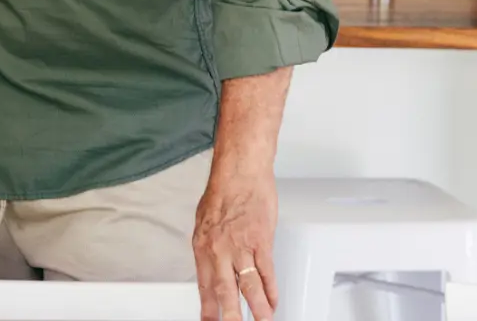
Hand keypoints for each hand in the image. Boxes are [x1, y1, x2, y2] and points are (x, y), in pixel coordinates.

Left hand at [194, 170, 278, 320]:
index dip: (208, 308)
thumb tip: (211, 269)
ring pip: (249, 285)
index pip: (204, 285)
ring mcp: (241, 246)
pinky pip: (267, 271)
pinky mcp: (261, 240)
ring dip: (257, 308)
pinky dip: (271, 289)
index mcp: (203, 246)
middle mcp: (219, 249)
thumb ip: (209, 248)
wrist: (240, 171)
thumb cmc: (223, 192)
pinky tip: (273, 301)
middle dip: (229, 315)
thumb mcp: (204, 222)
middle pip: (225, 290)